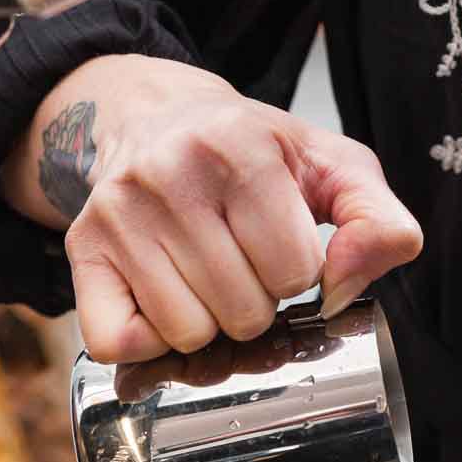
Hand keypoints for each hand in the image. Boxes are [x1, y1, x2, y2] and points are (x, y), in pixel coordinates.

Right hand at [0, 54, 422, 361]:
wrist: (154, 118)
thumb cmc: (253, 155)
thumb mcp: (332, 168)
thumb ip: (378, 221)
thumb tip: (356, 276)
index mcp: (241, 146)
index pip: (297, 273)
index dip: (298, 274)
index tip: (279, 244)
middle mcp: (170, 173)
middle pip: (244, 313)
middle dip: (255, 302)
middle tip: (239, 261)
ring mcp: (119, 214)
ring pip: (188, 335)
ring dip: (207, 322)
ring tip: (203, 274)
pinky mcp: (84, 250)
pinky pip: (119, 343)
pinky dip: (147, 340)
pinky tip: (161, 299)